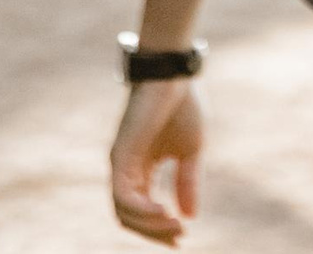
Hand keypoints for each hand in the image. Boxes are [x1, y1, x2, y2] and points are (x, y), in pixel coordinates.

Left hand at [111, 80, 204, 243]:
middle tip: (179, 238)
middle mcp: (128, 169)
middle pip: (130, 217)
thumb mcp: (192, 150)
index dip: (161, 227)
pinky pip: (122, 196)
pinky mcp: (120, 156)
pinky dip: (142, 210)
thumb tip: (189, 216)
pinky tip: (164, 211)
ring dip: (150, 225)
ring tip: (175, 226)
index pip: (144, 208)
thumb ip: (187, 181)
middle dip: (155, 232)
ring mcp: (121, 164)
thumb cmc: (183, 105)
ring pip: (124, 211)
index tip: (184, 236)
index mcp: (144, 168)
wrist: (174, 75)